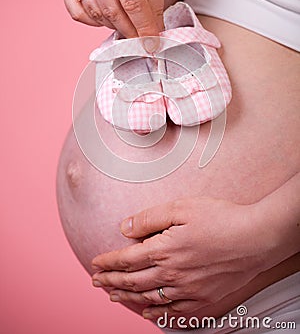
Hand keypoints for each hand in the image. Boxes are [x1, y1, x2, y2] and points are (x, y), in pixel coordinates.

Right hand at [62, 0, 164, 49]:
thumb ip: (153, 5)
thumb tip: (152, 36)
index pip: (131, 3)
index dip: (143, 27)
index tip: (153, 44)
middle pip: (112, 11)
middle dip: (130, 31)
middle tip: (143, 41)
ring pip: (95, 14)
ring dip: (114, 26)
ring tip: (129, 24)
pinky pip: (77, 12)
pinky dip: (94, 20)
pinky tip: (109, 16)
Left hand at [91, 196, 270, 318]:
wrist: (255, 238)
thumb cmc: (220, 219)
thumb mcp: (181, 208)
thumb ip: (149, 218)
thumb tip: (124, 228)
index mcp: (163, 250)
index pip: (126, 260)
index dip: (108, 262)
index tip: (95, 264)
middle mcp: (171, 274)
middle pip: (132, 282)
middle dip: (111, 282)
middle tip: (96, 283)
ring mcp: (187, 290)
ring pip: (149, 299)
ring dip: (127, 298)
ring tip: (114, 296)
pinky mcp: (203, 300)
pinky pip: (173, 313)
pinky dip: (156, 314)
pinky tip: (148, 313)